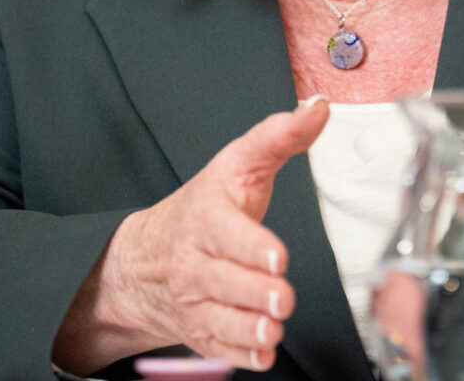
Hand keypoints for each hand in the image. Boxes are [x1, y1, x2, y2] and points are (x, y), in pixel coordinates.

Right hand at [55, 99, 329, 372]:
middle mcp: (195, 263)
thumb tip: (318, 108)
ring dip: (250, 328)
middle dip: (257, 293)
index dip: (251, 246)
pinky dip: (242, 355)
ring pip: (222, 321)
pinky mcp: (201, 333)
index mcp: (206, 218)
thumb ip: (280, 137)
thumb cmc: (204, 208)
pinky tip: (262, 350)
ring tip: (272, 327)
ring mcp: (195, 301)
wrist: (146, 259)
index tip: (276, 258)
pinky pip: (220, 350)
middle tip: (282, 298)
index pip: (226, 233)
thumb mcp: (237, 164)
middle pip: (226, 282)